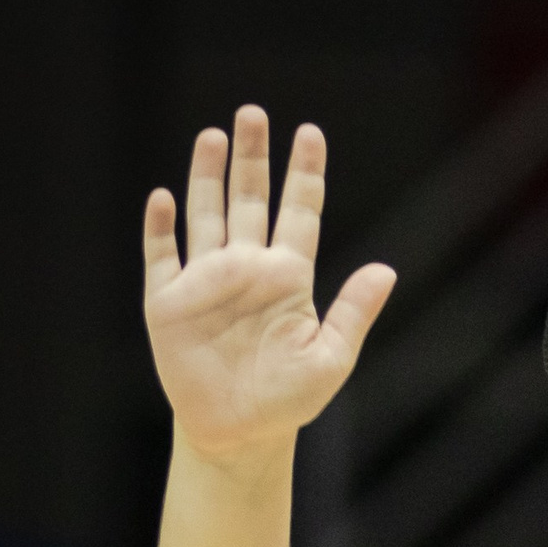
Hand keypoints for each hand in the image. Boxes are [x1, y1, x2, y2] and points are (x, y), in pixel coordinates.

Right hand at [142, 107, 394, 467]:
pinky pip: (161, 255)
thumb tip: (387, 270)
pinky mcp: (169, 301)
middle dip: (252, 156)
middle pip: (250, 199)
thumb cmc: (288, 400)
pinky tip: (164, 198)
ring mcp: (206, 280)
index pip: (299, 212)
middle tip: (253, 112)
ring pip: (206, 213)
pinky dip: (161, 227)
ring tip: (213, 135)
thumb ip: (353, 312)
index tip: (310, 132)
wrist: (238, 434)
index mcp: (287, 277)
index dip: (304, 173)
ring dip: (207, 176)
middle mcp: (246, 267)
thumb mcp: (330, 358)